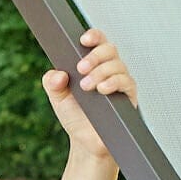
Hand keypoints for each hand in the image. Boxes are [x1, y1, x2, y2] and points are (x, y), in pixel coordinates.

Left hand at [42, 27, 136, 158]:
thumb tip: (58, 74)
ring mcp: (120, 82)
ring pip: (117, 64)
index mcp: (92, 64)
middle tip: (81, 69)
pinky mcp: (129, 96)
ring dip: (101, 72)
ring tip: (87, 86)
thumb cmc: (76, 118)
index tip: (83, 40)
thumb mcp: (57, 98)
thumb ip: (51, 82)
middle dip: (95, 56)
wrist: (87, 143)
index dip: (93, 36)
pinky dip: (114, 82)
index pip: (97, 41)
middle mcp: (108, 69)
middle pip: (109, 49)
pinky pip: (127, 81)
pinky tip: (102, 89)